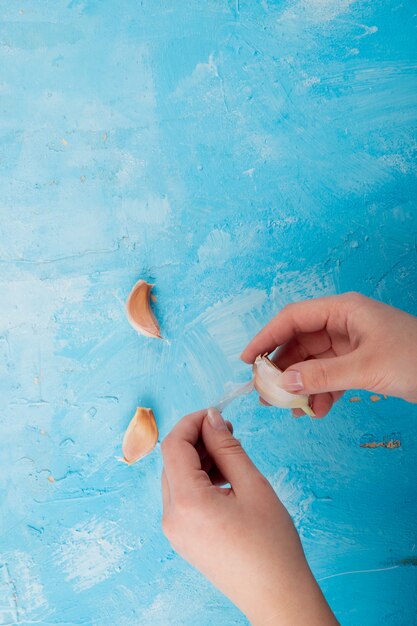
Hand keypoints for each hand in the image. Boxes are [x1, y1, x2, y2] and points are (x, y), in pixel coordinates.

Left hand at [161, 408, 337, 624]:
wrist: (277, 597)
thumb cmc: (272, 545)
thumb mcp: (253, 486)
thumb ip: (227, 447)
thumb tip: (211, 419)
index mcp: (186, 502)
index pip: (174, 445)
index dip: (192, 422)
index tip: (216, 413)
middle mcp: (171, 517)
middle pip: (172, 461)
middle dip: (197, 439)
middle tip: (229, 432)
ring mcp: (175, 530)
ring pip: (176, 478)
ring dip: (199, 459)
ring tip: (231, 456)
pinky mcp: (183, 538)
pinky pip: (182, 497)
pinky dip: (199, 480)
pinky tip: (225, 479)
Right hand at [241, 292, 416, 417]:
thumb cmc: (415, 358)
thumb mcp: (366, 367)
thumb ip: (323, 375)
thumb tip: (285, 383)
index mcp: (343, 311)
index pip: (293, 318)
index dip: (267, 336)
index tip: (248, 359)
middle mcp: (343, 324)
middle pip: (299, 342)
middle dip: (283, 368)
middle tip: (266, 393)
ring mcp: (350, 344)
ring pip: (312, 363)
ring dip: (300, 385)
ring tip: (289, 409)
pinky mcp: (359, 363)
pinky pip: (329, 376)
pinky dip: (319, 393)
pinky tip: (315, 410)